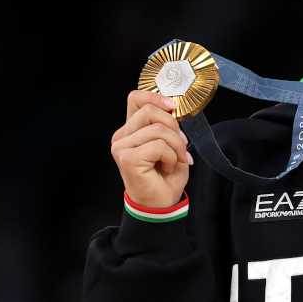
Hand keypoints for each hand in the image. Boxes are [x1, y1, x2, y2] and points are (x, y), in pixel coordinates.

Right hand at [111, 90, 193, 208]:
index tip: (173, 107)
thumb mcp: (171, 145)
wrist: (160, 204)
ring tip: (174, 161)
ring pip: (158, 129)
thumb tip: (174, 111)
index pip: (136, 98)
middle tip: (180, 147)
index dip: (155, 97)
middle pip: (150, 111)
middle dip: (174, 127)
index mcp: (131, 130)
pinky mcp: (128, 159)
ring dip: (176, 146)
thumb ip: (168, 126)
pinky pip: (159, 146)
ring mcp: (122, 147)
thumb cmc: (165, 177)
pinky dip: (170, 157)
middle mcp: (122, 136)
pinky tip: (166, 168)